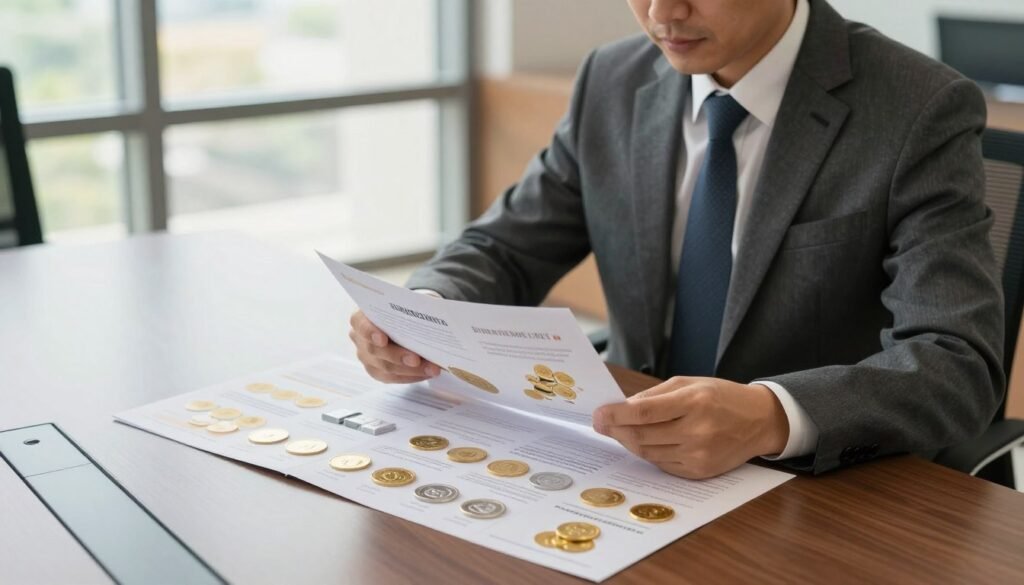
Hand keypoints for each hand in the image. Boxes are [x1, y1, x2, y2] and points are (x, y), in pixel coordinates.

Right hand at [349, 310, 440, 382]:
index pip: (361, 326)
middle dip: (398, 356)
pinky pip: (393, 378)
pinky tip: (427, 372)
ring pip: (385, 368)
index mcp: (361, 319)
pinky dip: (412, 376)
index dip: (370, 333)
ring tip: (432, 369)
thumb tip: (433, 311)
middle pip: (375, 351)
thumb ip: (411, 306)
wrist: (397, 319)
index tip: (383, 339)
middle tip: (417, 359)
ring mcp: (366, 357)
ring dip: (411, 370)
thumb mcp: (404, 303)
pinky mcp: (376, 371)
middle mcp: (359, 339)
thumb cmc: (399, 310)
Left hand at [592, 377, 788, 478]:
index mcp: (694, 402)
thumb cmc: (721, 397)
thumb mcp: (689, 383)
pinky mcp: (700, 472)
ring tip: (619, 432)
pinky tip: (642, 443)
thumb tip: (621, 407)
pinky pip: (662, 465)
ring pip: (648, 453)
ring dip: (628, 443)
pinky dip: (648, 453)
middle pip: (642, 436)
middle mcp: (697, 431)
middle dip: (615, 430)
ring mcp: (699, 455)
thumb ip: (654, 396)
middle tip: (600, 424)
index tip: (598, 415)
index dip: (616, 415)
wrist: (759, 421)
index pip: (644, 412)